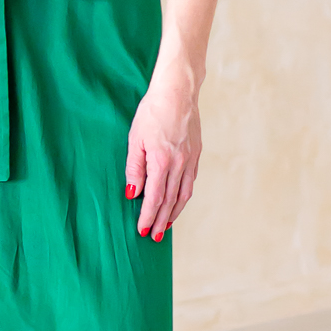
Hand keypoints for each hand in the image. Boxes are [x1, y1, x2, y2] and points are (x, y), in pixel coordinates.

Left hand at [125, 62, 201, 242]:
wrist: (177, 92)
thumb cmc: (152, 112)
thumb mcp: (135, 139)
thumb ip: (134, 168)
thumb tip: (133, 192)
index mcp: (162, 161)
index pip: (155, 198)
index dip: (148, 216)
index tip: (142, 229)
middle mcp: (179, 164)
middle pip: (170, 201)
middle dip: (161, 221)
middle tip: (153, 237)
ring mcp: (190, 159)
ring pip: (184, 195)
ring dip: (175, 214)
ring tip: (166, 227)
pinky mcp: (196, 154)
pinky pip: (191, 182)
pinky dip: (184, 196)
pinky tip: (178, 202)